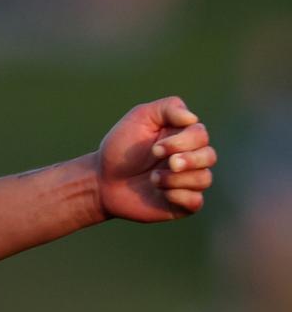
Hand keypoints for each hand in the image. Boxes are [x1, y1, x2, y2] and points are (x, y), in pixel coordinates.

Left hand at [97, 96, 215, 221]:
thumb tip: (192, 118)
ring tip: (152, 179)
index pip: (201, 135)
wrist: (102, 179)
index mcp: (183, 136)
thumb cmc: (121, 147)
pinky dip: (179, 196)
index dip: (182, 142)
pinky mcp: (182, 203)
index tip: (154, 149)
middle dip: (187, 160)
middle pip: (209, 156)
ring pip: (204, 179)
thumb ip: (167, 108)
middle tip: (166, 163)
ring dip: (176, 179)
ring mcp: (188, 181)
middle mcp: (191, 158)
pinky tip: (161, 193)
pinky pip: (196, 201)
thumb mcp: (140, 118)